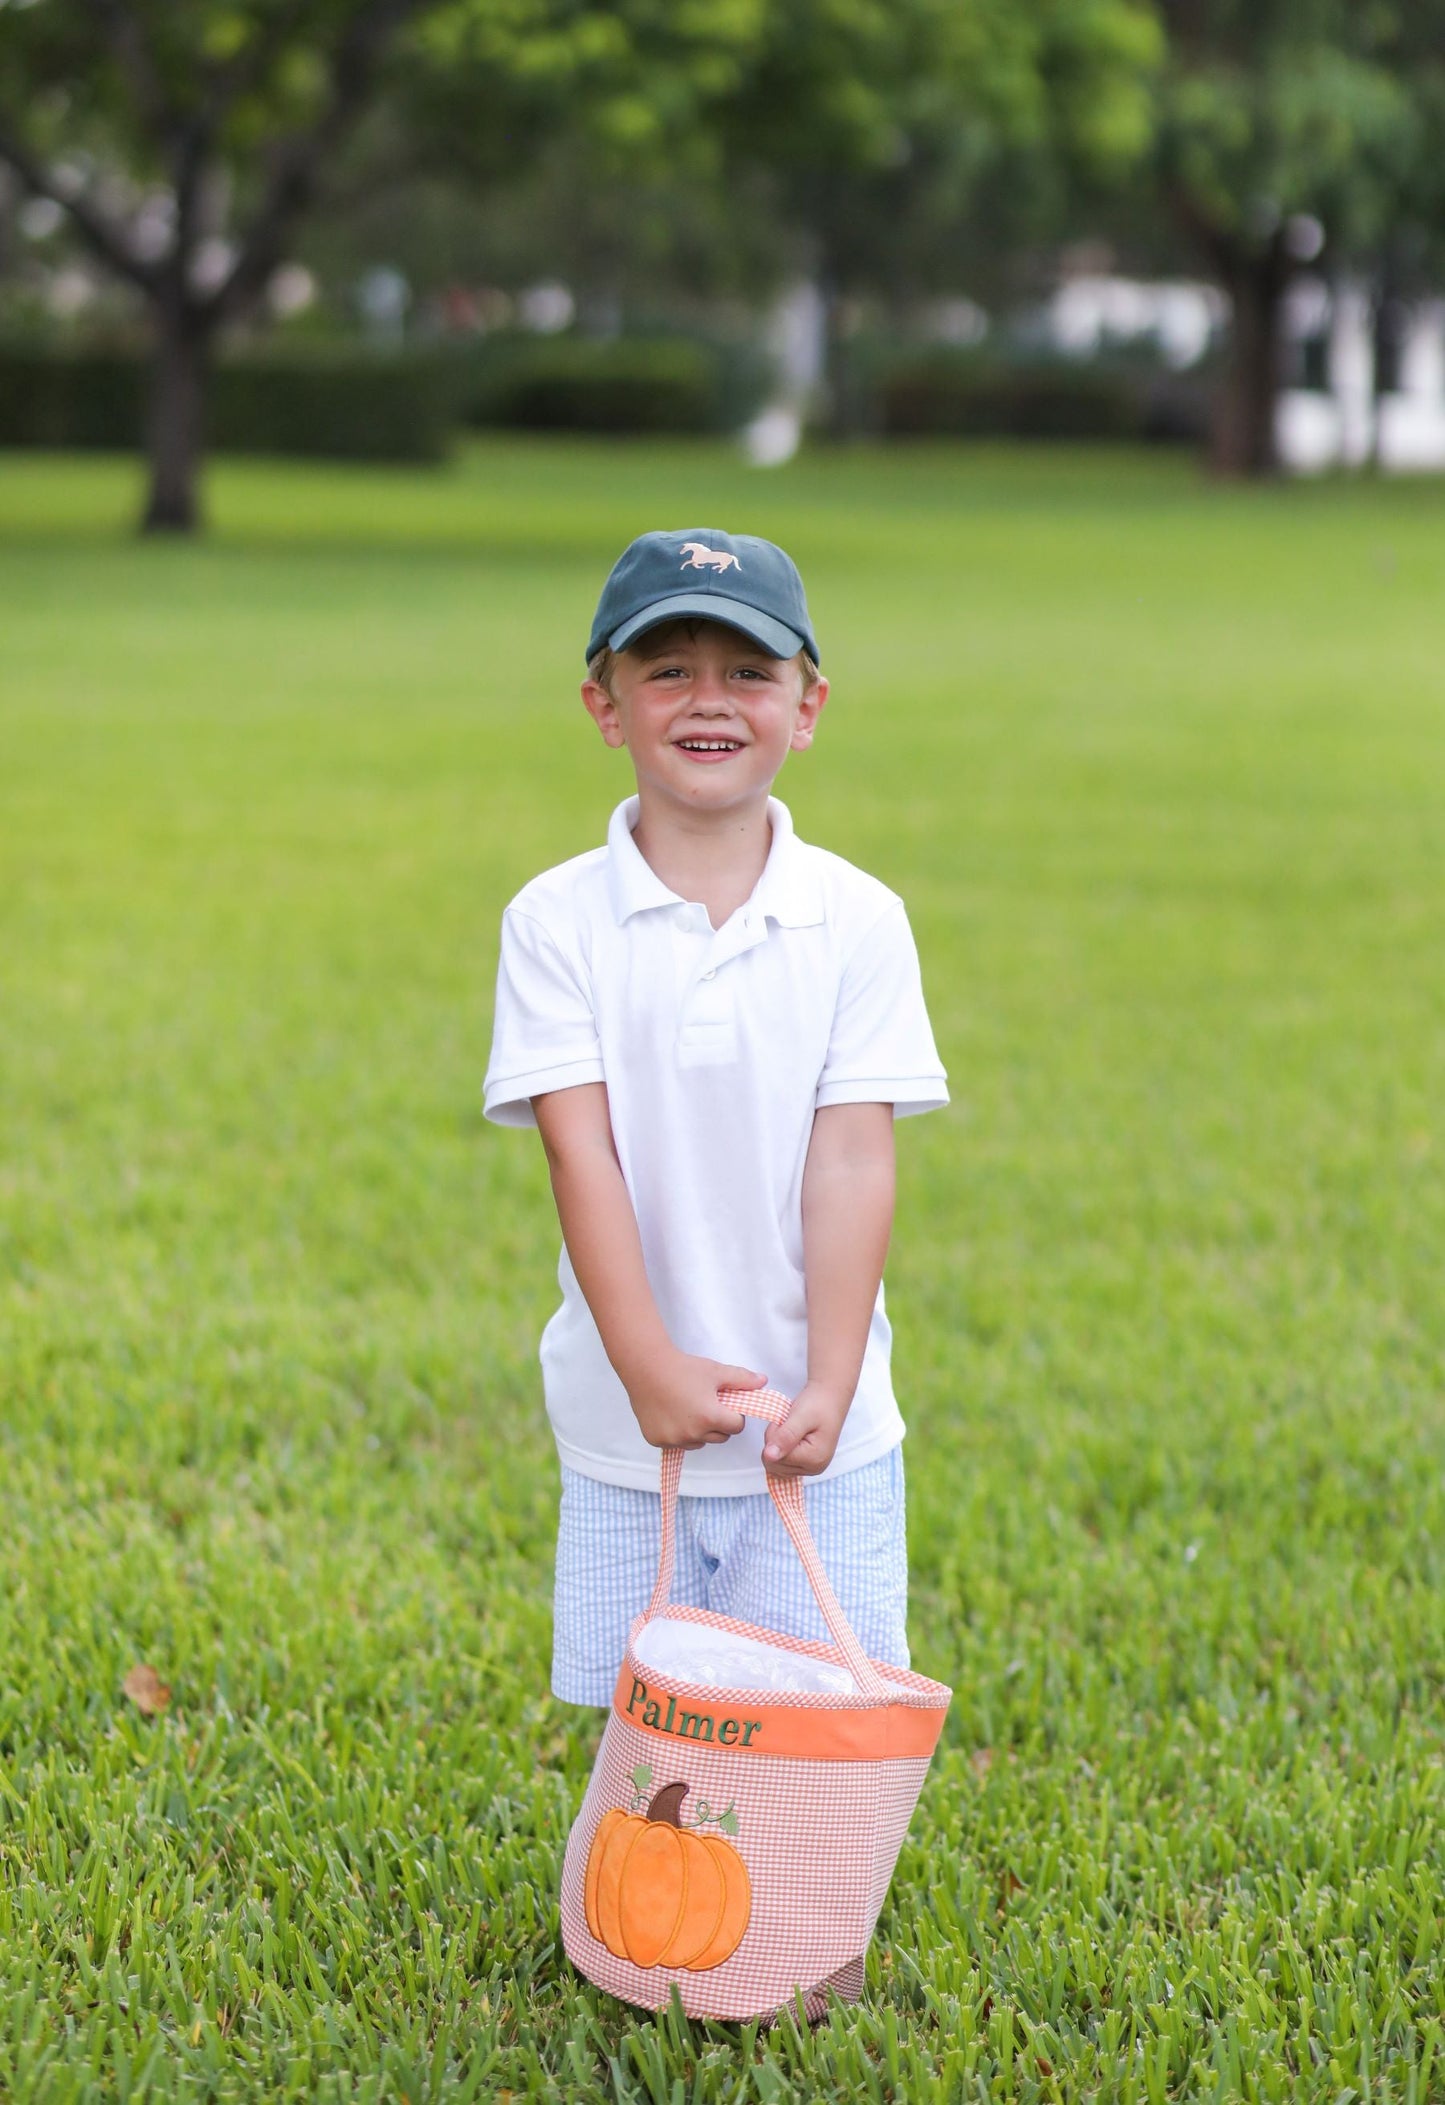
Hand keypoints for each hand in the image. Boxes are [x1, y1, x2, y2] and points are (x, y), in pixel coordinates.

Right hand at [624, 1349, 765, 1451]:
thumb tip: (764, 1381)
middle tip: (707, 1404)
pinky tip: (672, 1413)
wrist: (645, 1366)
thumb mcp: (716, 1371)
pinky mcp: (657, 1441)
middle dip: (718, 1424)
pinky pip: (677, 1443)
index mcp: (710, 1417)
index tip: (724, 1402)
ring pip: (698, 1442)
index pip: (736, 1427)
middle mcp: (692, 1433)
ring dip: (699, 1431)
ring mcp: (673, 1439)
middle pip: (720, 1438)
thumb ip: (742, 1379)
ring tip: (689, 1408)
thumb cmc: (683, 1368)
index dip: (734, 1414)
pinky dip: (678, 1433)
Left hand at [762, 1381, 851, 1477]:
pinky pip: (782, 1462)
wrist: (830, 1395)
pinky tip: (791, 1436)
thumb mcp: (801, 1416)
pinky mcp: (806, 1463)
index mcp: (814, 1459)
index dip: (774, 1437)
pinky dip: (781, 1448)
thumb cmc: (819, 1403)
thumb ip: (785, 1436)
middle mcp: (814, 1468)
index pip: (775, 1459)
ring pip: (776, 1463)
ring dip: (777, 1444)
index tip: (785, 1421)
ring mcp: (810, 1467)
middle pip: (774, 1464)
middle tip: (788, 1424)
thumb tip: (769, 1456)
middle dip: (774, 1441)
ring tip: (791, 1428)